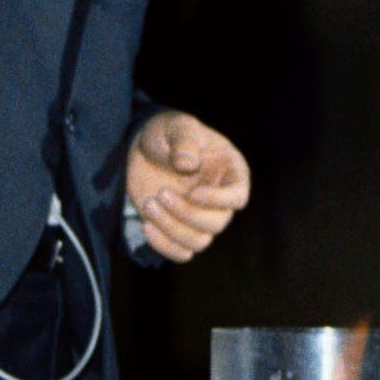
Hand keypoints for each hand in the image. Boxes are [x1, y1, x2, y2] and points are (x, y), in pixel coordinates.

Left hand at [126, 108, 250, 263]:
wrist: (141, 149)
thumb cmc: (167, 133)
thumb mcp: (175, 126)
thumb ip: (184, 140)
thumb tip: (189, 165)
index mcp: (231, 172)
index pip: (239, 196)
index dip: (219, 200)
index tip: (193, 193)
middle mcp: (221, 200)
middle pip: (217, 223)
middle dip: (187, 213)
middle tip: (160, 193)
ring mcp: (200, 217)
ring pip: (199, 241)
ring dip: (172, 228)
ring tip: (149, 204)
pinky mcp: (179, 230)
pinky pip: (181, 253)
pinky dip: (164, 245)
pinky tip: (147, 225)